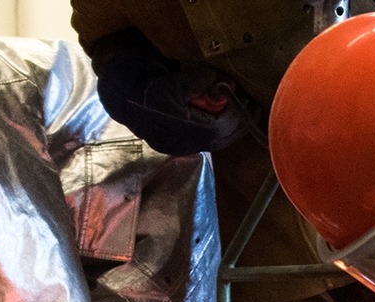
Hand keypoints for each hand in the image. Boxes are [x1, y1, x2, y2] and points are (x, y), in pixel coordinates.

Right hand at [85, 28, 246, 154]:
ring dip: (230, 129)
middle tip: (250, 107)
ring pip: (213, 144)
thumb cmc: (148, 86)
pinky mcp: (176, 148)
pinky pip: (204, 144)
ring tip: (240, 112)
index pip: (216, 128)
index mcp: (176, 127)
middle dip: (237, 124)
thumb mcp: (172, 79)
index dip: (235, 116)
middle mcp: (177, 142)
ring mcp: (176, 147)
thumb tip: (218, 81)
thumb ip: (197, 80)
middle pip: (217, 140)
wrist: (124, 97)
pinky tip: (224, 120)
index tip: (246, 102)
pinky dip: (218, 132)